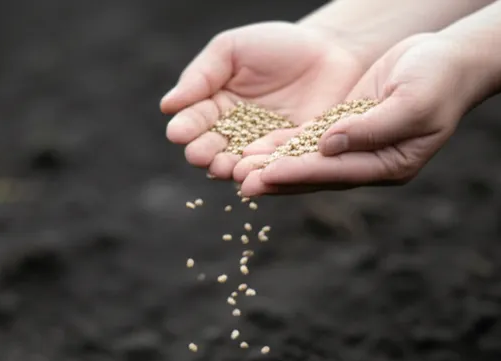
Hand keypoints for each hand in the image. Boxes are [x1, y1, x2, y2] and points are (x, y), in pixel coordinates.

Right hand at [160, 22, 365, 178]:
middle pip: (213, 149)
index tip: (178, 132)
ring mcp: (263, 150)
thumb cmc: (277, 46)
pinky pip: (276, 167)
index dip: (185, 128)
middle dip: (205, 153)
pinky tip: (254, 175)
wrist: (332, 51)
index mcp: (215, 109)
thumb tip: (168, 105)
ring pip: (241, 164)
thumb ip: (201, 76)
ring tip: (225, 167)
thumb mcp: (232, 50)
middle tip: (200, 154)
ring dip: (231, 168)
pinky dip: (265, 172)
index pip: (194, 122)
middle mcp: (235, 135)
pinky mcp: (292, 158)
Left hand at [232, 33, 477, 195]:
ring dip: (274, 165)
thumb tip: (329, 146)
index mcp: (390, 165)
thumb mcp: (412, 102)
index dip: (301, 174)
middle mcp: (369, 163)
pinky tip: (255, 149)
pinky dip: (283, 146)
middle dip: (279, 179)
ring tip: (237, 170)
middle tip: (241, 185)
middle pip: (316, 175)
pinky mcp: (344, 128)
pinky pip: (308, 141)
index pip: (337, 173)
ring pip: (307, 161)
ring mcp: (356, 148)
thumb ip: (372, 128)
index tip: (268, 176)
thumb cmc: (438, 79)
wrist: (450, 59)